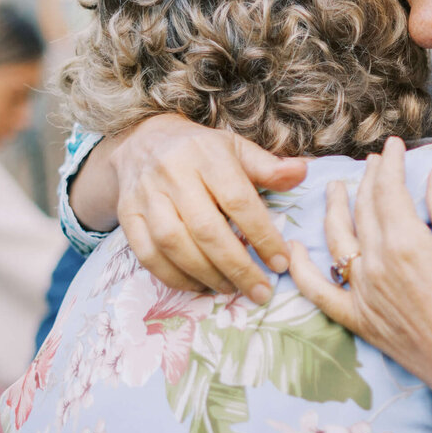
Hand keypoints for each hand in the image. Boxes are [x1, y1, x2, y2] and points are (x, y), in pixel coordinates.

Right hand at [111, 115, 306, 300]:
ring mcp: (146, 196)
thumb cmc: (202, 151)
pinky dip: (174, 277)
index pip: (239, 201)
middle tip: (261, 291)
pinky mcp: (127, 215)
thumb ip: (269, 167)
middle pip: (206, 229)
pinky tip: (199, 286)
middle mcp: (173, 174)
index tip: (281, 263)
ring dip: (206, 274)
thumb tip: (304, 172)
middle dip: (237, 267)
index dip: (263, 235)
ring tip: (232, 290)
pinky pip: (147, 254)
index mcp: (207, 155)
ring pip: (174, 244)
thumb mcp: (237, 150)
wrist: (143, 141)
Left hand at [288, 137, 431, 424]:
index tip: (394, 145)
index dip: (390, 163)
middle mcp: (375, 264)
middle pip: (364, 209)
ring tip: (335, 188)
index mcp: (405, 242)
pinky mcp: (359, 320)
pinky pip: (319, 292)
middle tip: (375, 162)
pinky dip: (302, 270)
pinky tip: (293, 250)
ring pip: (337, 240)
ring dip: (334, 208)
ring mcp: (362, 293)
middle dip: (369, 179)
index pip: (389, 189)